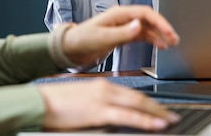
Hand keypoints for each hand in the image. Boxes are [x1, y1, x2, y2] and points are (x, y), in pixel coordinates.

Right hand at [37, 79, 179, 130]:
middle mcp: (106, 89)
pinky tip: (156, 124)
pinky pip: (128, 115)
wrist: (39, 101)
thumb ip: (99, 105)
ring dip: (157, 113)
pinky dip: (145, 120)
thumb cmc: (56, 103)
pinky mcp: (98, 111)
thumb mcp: (82, 100)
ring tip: (170, 120)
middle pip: (139, 97)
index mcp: (102, 86)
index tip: (160, 109)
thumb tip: (111, 113)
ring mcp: (103, 99)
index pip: (132, 93)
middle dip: (158, 107)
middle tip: (172, 115)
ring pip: (137, 104)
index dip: (149, 102)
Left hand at [62, 5, 179, 66]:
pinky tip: (159, 45)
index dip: (160, 21)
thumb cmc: (82, 40)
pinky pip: (141, 35)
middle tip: (174, 39)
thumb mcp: (103, 37)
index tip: (169, 32)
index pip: (145, 13)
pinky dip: (152, 40)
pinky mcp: (122, 35)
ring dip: (159, 34)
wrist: (70, 48)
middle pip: (149, 19)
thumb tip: (140, 26)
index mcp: (119, 14)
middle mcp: (123, 18)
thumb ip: (122, 33)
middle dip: (163, 28)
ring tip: (171, 43)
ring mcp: (123, 26)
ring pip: (147, 27)